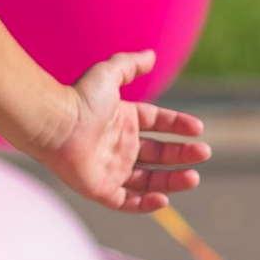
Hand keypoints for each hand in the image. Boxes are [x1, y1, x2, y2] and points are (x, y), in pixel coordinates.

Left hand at [41, 54, 210, 210]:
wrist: (55, 124)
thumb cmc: (80, 99)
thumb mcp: (109, 74)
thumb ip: (130, 65)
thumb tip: (151, 55)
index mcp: (122, 120)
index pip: (157, 123)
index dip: (178, 125)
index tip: (198, 128)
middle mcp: (119, 145)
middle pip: (158, 153)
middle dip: (182, 154)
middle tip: (204, 153)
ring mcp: (110, 168)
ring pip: (148, 180)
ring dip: (172, 180)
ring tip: (194, 177)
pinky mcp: (100, 189)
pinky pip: (127, 202)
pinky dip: (146, 204)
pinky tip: (164, 198)